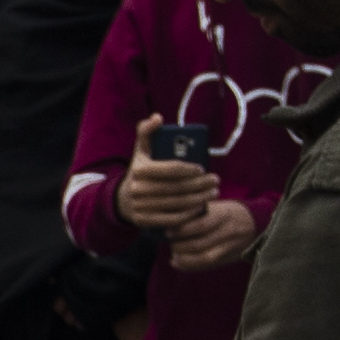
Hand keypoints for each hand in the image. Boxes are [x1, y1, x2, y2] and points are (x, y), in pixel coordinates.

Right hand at [115, 114, 218, 230]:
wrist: (125, 199)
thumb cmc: (142, 170)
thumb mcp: (142, 149)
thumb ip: (147, 131)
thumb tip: (158, 118)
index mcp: (139, 169)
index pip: (169, 169)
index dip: (189, 169)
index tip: (202, 169)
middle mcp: (137, 189)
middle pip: (176, 187)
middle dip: (200, 185)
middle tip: (215, 181)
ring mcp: (140, 207)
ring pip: (176, 204)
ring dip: (199, 199)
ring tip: (213, 193)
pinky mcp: (144, 221)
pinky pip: (171, 220)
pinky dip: (189, 214)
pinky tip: (201, 207)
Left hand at [164, 195, 262, 271]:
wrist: (256, 221)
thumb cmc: (226, 211)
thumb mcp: (215, 205)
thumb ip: (195, 213)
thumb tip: (169, 225)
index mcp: (223, 214)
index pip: (201, 225)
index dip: (182, 230)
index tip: (167, 231)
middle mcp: (228, 230)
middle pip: (200, 243)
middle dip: (179, 246)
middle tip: (169, 243)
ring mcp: (230, 245)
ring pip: (204, 257)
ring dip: (184, 259)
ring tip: (173, 255)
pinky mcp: (229, 257)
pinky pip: (208, 265)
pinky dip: (189, 266)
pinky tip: (177, 263)